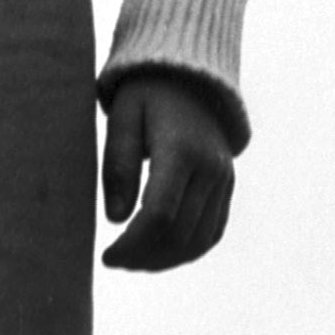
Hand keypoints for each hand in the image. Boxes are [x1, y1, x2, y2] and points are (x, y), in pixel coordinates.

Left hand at [100, 71, 234, 272]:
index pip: (159, 214)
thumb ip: (118, 165)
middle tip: (114, 259)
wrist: (189, 74)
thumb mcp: (123, 116)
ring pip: (199, 241)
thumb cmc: (146, 93)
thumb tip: (116, 220)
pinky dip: (186, 250)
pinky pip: (212, 232)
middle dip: (143, 256)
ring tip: (133, 259)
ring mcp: (224, 178)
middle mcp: (210, 167)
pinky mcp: (228, 185)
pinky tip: (158, 251)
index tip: (106, 256)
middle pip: (179, 234)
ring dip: (164, 260)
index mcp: (181, 148)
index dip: (132, 244)